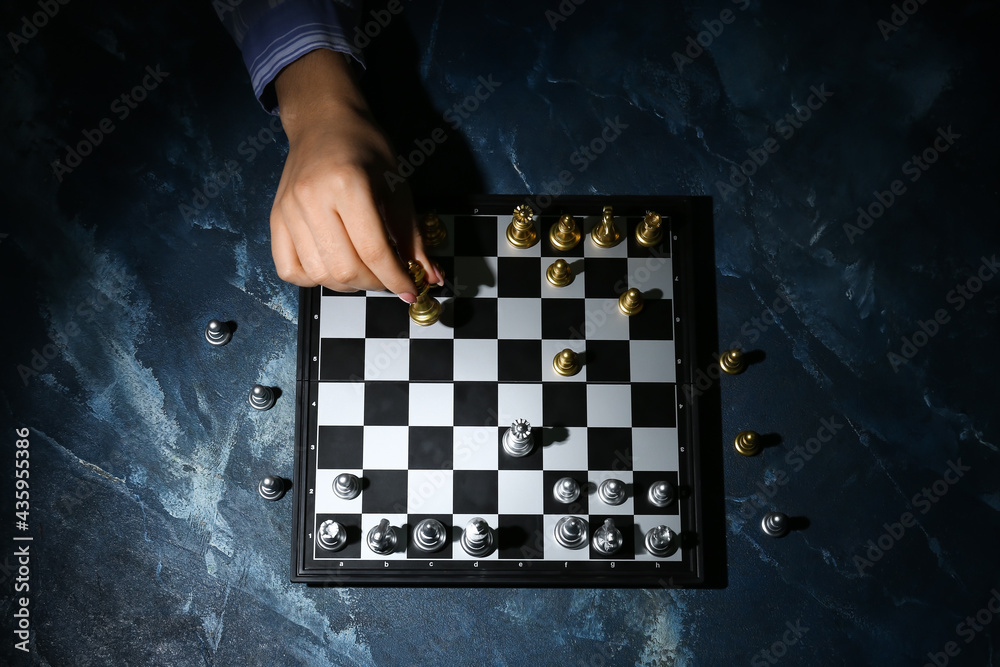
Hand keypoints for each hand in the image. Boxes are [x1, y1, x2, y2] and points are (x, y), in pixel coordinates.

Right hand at [271, 49, 440, 297]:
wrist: (323, 122)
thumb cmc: (364, 149)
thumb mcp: (397, 186)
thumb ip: (412, 235)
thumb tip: (430, 277)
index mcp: (347, 184)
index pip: (373, 250)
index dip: (396, 278)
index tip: (410, 290)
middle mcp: (312, 199)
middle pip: (345, 269)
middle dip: (374, 283)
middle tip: (388, 276)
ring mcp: (288, 211)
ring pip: (319, 274)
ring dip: (348, 284)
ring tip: (364, 270)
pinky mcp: (275, 219)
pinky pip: (290, 270)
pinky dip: (314, 279)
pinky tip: (333, 265)